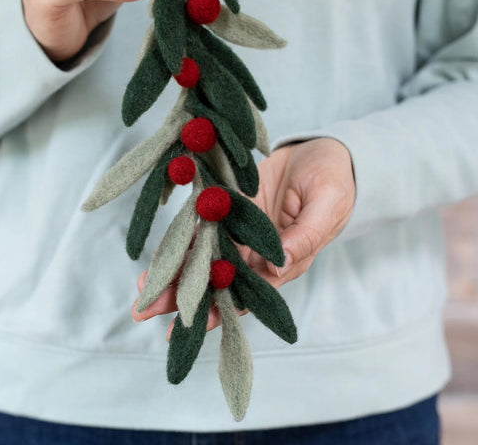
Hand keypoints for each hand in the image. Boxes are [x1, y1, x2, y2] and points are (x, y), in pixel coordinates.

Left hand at [131, 137, 355, 338]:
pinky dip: (181, 234)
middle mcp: (254, 251)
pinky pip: (201, 220)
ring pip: (201, 254)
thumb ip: (305, 237)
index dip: (217, 309)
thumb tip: (276, 268)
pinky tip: (159, 248)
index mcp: (281, 262)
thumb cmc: (335, 181)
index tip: (190, 324)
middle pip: (214, 279)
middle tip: (145, 310)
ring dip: (173, 269)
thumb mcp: (327, 206)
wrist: (322, 151)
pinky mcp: (227, 204)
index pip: (246, 293)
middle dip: (181, 295)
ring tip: (142, 287)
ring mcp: (237, 228)